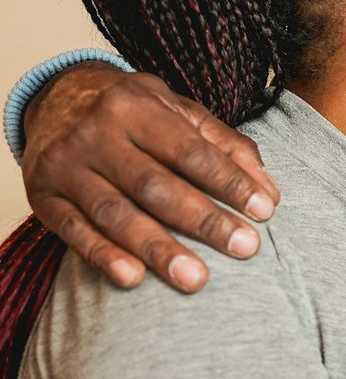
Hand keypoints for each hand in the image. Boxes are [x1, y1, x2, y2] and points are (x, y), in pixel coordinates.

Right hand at [20, 63, 280, 291]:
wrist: (56, 99)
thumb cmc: (136, 113)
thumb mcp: (179, 112)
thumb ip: (226, 147)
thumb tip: (269, 191)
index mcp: (136, 107)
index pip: (190, 151)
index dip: (229, 181)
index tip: (265, 211)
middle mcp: (96, 133)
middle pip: (155, 185)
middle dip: (203, 220)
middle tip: (245, 248)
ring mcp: (66, 165)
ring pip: (115, 212)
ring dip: (156, 248)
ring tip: (196, 280)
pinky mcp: (43, 196)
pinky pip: (74, 231)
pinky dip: (103, 256)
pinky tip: (134, 278)